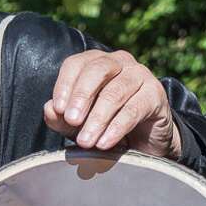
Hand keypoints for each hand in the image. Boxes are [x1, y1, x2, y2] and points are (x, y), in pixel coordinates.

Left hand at [44, 48, 182, 156]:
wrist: (144, 142)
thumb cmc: (107, 125)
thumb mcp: (79, 124)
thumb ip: (62, 118)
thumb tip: (49, 110)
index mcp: (97, 62)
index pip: (76, 64)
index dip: (64, 85)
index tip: (57, 109)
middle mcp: (120, 62)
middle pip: (97, 70)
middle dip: (81, 96)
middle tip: (71, 120)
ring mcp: (140, 75)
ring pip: (115, 92)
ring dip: (97, 119)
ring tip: (86, 141)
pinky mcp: (156, 94)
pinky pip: (133, 109)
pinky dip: (116, 128)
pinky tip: (105, 143)